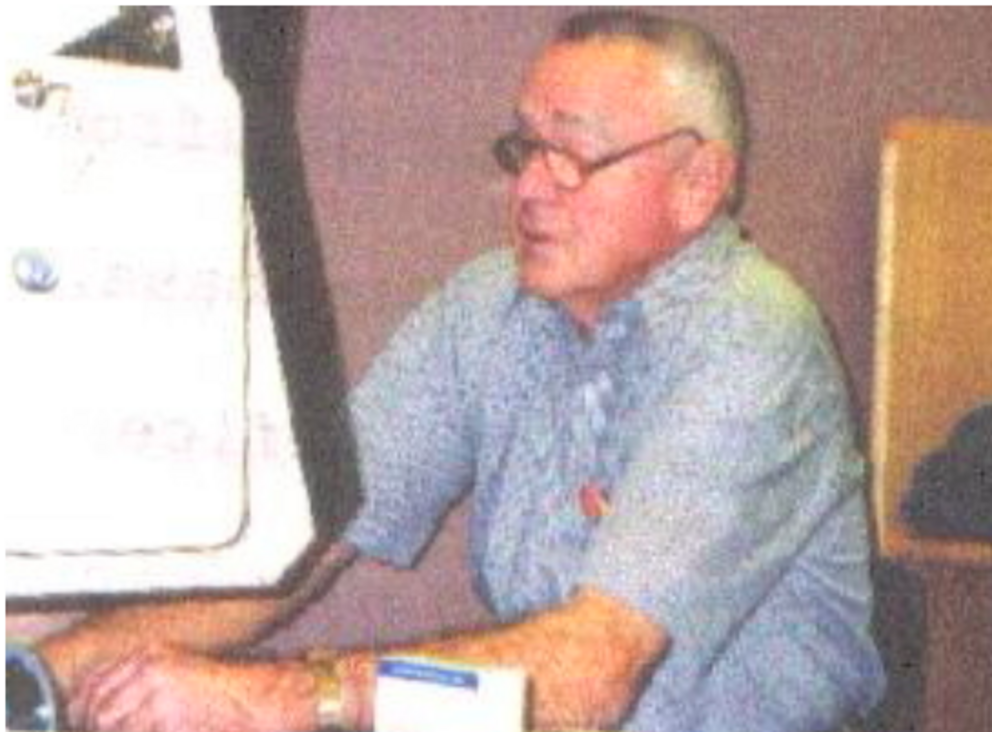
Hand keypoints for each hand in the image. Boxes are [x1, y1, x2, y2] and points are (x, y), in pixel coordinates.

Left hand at [67, 645, 315, 731]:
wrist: (257, 701)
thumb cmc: (222, 692)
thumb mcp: (179, 671)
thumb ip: (141, 682)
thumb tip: (99, 709)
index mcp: (151, 654)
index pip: (95, 680)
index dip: (83, 706)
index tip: (84, 720)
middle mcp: (150, 670)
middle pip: (99, 708)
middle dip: (99, 727)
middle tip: (109, 730)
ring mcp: (157, 696)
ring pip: (113, 727)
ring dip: (122, 731)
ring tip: (148, 727)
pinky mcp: (167, 721)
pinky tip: (164, 728)